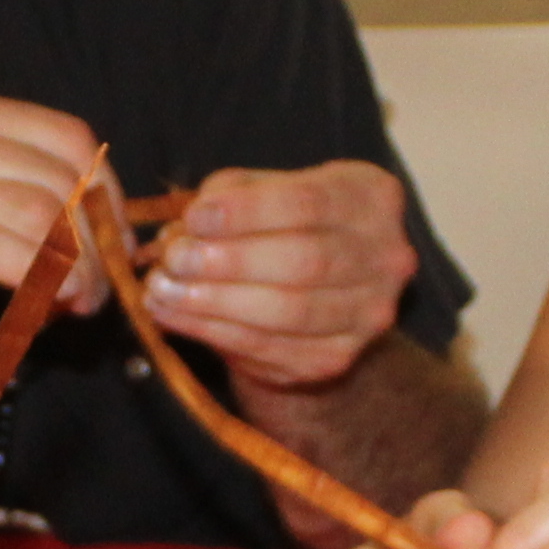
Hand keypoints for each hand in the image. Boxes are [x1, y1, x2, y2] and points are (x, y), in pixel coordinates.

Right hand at [0, 89, 106, 363]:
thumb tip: (68, 223)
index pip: (67, 136)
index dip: (106, 194)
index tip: (113, 244)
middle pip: (65, 175)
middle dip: (99, 238)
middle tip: (103, 288)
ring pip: (40, 211)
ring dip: (79, 266)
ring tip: (79, 303)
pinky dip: (41, 280)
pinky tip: (51, 306)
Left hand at [143, 161, 416, 391]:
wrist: (319, 290)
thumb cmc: (285, 224)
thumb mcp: (265, 191)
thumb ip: (229, 198)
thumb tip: (183, 231)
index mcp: (372, 198)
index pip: (309, 203)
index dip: (247, 212)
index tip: (194, 217)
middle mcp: (387, 258)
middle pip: (305, 261)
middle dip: (230, 261)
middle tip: (173, 258)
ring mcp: (368, 315)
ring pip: (288, 311)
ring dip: (214, 302)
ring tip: (162, 289)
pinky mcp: (336, 358)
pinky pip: (270, 348)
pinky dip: (213, 332)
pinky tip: (173, 316)